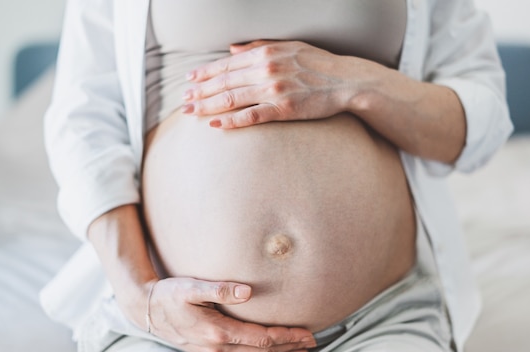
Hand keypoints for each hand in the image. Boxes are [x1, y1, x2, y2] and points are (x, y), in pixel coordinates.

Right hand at [144, 276, 316, 351]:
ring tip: (300, 351)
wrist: (145, 310)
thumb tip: (248, 291)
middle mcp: (217, 348)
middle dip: (289, 348)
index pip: (261, 339)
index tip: (306, 333)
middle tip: (312, 343)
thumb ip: (220, 288)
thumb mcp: (191, 287)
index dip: (285, 337)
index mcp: (217, 332)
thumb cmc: (168, 294)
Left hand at [182, 40, 357, 127]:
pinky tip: (215, 125)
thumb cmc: (319, 63)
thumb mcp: (289, 47)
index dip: (206, 73)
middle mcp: (266, 69)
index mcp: (266, 53)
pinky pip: (251, 117)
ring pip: (232, 99)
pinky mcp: (284, 109)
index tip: (189, 80)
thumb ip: (259, 47)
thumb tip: (233, 50)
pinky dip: (231, 121)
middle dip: (200, 91)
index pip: (227, 64)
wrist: (346, 80)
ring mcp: (274, 90)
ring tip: (191, 113)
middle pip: (224, 82)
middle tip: (183, 101)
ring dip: (208, 106)